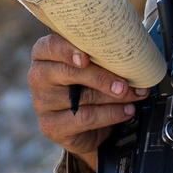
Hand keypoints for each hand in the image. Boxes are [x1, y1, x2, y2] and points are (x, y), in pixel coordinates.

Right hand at [27, 33, 148, 171]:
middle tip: (125, 84)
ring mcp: (42, 103)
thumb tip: (133, 57)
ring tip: (134, 96)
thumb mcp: (93, 65)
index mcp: (44, 54)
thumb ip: (100, 55)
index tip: (85, 57)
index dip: (67, 50)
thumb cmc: (89, 84)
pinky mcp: (51, 126)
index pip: (50, 46)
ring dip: (113, 98)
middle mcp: (38, 77)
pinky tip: (127, 111)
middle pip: (69, 73)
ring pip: (82, 98)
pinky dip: (111, 114)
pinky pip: (85, 118)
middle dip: (102, 78)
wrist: (85, 125)